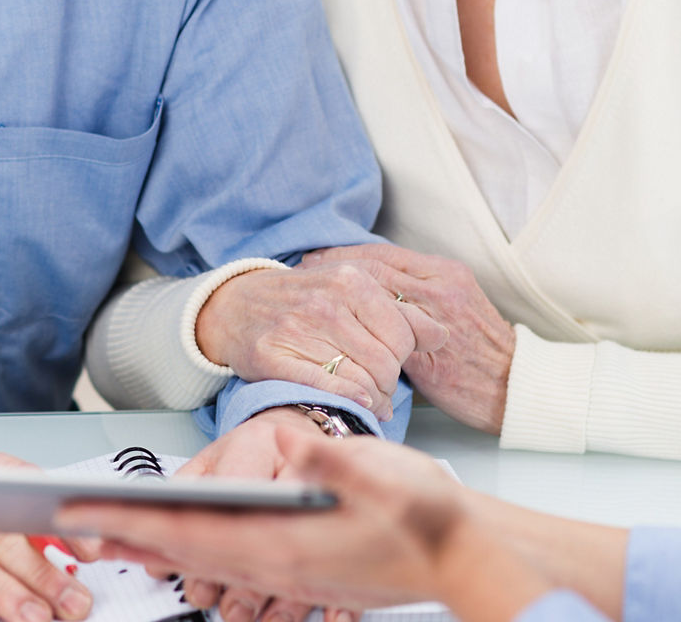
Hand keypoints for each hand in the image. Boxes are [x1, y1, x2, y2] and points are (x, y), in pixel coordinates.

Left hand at [57, 430, 552, 621]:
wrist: (467, 558)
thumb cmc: (432, 517)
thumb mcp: (391, 477)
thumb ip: (342, 465)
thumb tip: (300, 450)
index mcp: (285, 547)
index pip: (188, 533)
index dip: (131, 523)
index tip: (80, 517)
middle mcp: (277, 567)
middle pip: (182, 554)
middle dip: (122, 540)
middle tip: (63, 528)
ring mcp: (289, 574)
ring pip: (201, 564)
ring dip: (151, 548)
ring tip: (108, 536)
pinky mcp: (302, 571)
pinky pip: (228, 567)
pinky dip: (192, 556)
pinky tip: (183, 550)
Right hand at [195, 259, 448, 421]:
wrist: (238, 305)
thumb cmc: (305, 299)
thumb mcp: (353, 289)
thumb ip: (400, 308)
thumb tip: (443, 333)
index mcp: (352, 279)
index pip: (404, 332)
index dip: (406, 355)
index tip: (397, 360)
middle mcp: (327, 302)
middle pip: (386, 361)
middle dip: (390, 381)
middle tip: (384, 385)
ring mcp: (298, 329)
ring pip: (361, 380)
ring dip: (373, 397)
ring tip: (372, 397)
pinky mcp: (274, 356)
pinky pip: (327, 388)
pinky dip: (349, 399)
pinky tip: (356, 400)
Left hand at [301, 247, 514, 433]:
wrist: (514, 388)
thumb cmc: (480, 355)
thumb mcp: (454, 312)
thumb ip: (419, 299)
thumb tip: (374, 297)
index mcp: (446, 274)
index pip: (386, 254)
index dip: (349, 255)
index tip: (319, 258)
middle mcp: (441, 287)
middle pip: (375, 267)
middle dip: (335, 269)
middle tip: (304, 272)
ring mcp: (435, 317)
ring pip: (375, 295)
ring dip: (338, 296)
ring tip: (311, 298)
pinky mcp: (429, 351)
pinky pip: (382, 335)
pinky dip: (354, 331)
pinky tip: (333, 335)